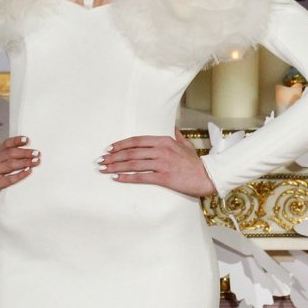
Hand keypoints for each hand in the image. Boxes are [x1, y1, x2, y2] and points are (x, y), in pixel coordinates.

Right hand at [0, 135, 39, 215]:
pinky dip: (19, 175)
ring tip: (35, 162)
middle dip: (25, 152)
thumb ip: (7, 159)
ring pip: (10, 164)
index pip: (6, 144)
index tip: (27, 139)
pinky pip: (8, 179)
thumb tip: (27, 154)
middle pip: (10, 153)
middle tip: (37, 153)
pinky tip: (28, 172)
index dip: (16, 141)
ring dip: (25, 162)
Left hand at [99, 128, 215, 197]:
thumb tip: (174, 129)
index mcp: (164, 141)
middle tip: (101, 161)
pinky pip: (141, 177)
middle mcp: (161, 150)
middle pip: (131, 152)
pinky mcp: (163, 177)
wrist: (207, 176)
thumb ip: (177, 137)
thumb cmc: (195, 163)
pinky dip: (127, 177)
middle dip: (113, 157)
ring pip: (133, 164)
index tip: (109, 148)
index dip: (121, 144)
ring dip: (115, 166)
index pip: (137, 141)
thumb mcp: (186, 145)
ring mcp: (162, 163)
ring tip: (104, 169)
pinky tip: (116, 178)